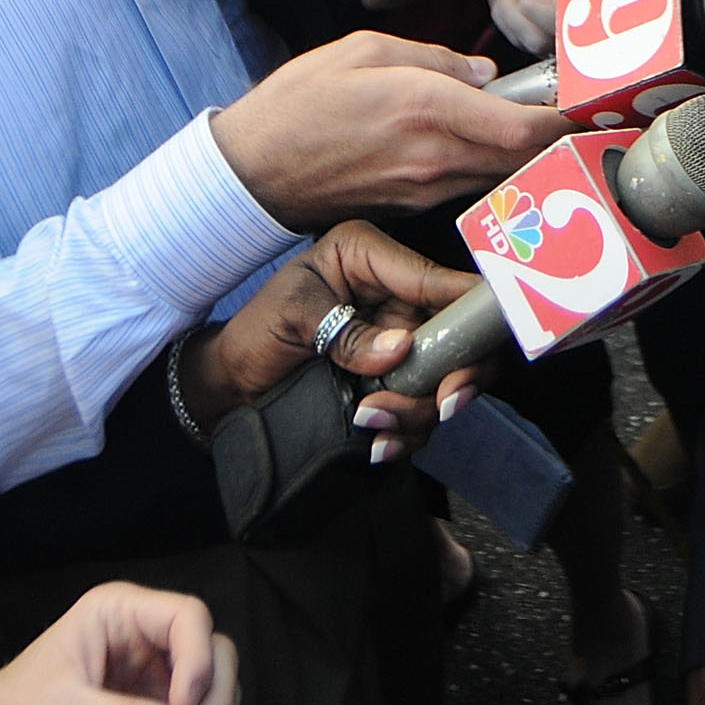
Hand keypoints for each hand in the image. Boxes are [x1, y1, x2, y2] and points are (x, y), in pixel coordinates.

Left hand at [188, 220, 486, 455]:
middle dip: (451, 378)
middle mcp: (396, 298)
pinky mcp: (395, 383)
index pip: (438, 279)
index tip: (471, 356)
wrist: (233, 384)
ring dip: (416, 413)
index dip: (470, 314)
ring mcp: (399, 343)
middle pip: (460, 336)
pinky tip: (376, 445)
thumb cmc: (256, 331)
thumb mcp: (292, 315)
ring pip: (445, 382)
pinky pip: (422, 413)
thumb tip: (400, 348)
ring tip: (368, 423)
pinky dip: (405, 434)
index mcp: (373, 259)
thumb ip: (345, 330)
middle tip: (436, 406)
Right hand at [212, 29, 564, 222]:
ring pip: (499, 176)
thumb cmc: (299, 102)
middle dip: (556, 140)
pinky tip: (487, 149)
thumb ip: (430, 58)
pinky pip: (467, 186)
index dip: (563, 121)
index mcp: (424, 107)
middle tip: (578, 118)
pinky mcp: (412, 207)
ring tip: (540, 131)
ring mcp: (424, 189)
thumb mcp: (361, 50)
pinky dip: (488, 169)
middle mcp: (434, 156)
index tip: (586, 108)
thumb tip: (479, 73)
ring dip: (525, 158)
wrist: (254, 170)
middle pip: (522, 159)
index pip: (519, 127)